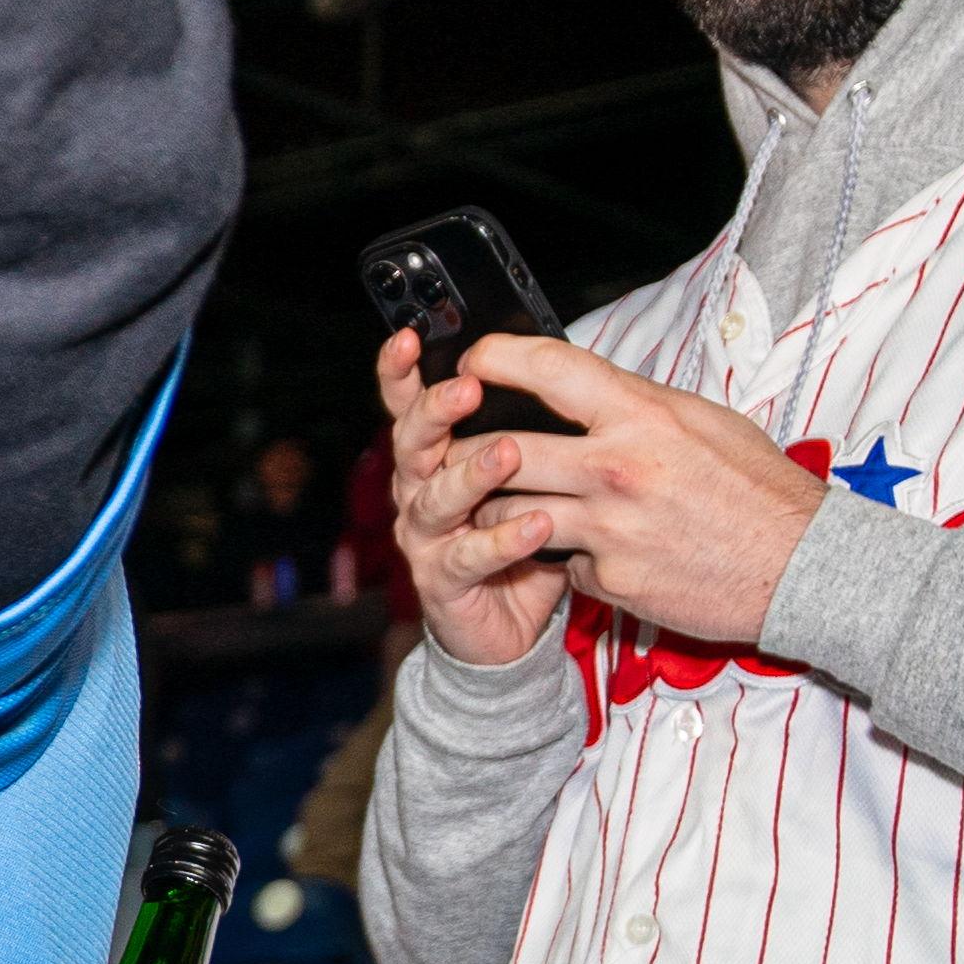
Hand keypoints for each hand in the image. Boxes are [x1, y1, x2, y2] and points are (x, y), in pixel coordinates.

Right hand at [379, 326, 572, 671]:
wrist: (510, 627)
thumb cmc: (523, 536)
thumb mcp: (529, 475)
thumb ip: (532, 430)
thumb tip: (562, 368)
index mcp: (433, 456)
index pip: (408, 404)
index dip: (401, 371)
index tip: (411, 337)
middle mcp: (417, 492)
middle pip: (412, 443)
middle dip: (436, 412)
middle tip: (467, 389)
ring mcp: (425, 538)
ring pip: (436, 497)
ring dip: (472, 472)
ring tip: (509, 453)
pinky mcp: (443, 581)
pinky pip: (469, 556)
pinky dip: (503, 539)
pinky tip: (538, 524)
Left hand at [382, 323, 830, 667]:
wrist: (802, 568)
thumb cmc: (757, 488)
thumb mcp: (703, 422)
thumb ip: (637, 406)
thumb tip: (585, 390)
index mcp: (643, 415)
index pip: (547, 368)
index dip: (495, 358)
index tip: (475, 362)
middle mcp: (617, 467)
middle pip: (504, 450)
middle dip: (468, 451)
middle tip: (457, 448)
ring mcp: (609, 528)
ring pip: (511, 512)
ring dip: (499, 508)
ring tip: (503, 502)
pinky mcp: (610, 579)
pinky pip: (561, 560)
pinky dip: (566, 555)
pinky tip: (595, 549)